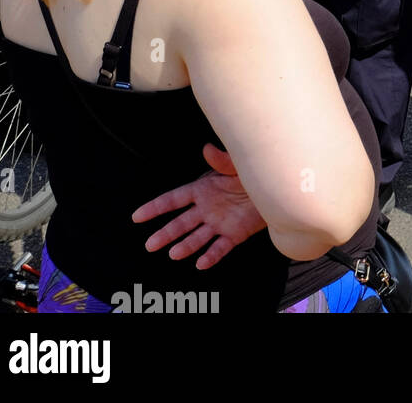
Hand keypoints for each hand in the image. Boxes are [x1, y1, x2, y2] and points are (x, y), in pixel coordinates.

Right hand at [132, 144, 265, 268]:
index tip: (136, 216)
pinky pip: (220, 247)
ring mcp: (219, 223)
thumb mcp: (237, 164)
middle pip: (181, 223)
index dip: (155, 208)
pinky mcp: (234, 234)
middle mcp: (207, 209)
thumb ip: (222, 160)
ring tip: (173, 254)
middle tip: (149, 245)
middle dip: (165, 234)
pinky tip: (201, 263)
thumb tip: (206, 148)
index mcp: (203, 190)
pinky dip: (210, 256)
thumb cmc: (253, 172)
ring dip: (185, 246)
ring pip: (197, 238)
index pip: (174, 200)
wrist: (275, 188)